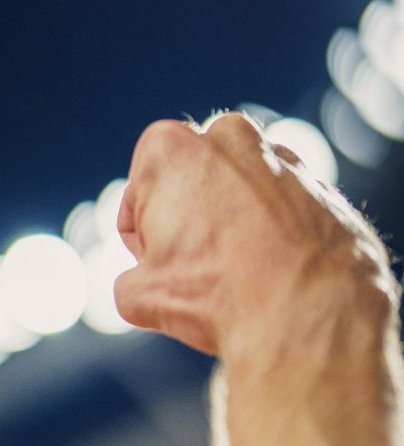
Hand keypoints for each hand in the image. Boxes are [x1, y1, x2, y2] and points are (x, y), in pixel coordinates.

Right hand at [113, 111, 394, 358]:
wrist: (309, 310)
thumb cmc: (221, 294)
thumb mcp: (139, 298)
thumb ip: (129, 281)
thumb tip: (142, 286)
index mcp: (170, 148)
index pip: (136, 198)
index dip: (139, 240)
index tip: (158, 268)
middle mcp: (226, 136)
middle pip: (186, 184)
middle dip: (185, 222)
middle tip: (192, 271)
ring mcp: (276, 155)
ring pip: (234, 190)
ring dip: (226, 224)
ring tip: (232, 273)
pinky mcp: (315, 181)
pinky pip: (276, 204)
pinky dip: (268, 230)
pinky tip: (269, 269)